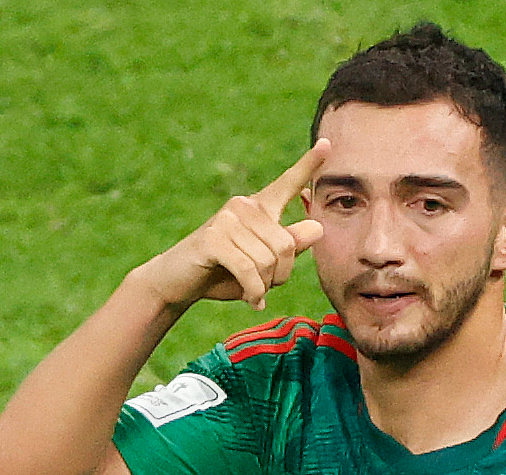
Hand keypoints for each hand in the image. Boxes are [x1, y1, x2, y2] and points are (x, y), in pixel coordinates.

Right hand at [133, 139, 327, 310]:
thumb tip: (318, 228)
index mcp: (259, 207)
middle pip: (286, 245)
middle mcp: (244, 206)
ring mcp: (227, 219)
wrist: (178, 283)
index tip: (327, 143)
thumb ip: (289, 246)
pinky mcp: (213, 238)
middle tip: (265, 286)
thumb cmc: (224, 273)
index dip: (309, 164)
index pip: (288, 183)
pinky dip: (253, 291)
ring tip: (252, 290)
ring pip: (268, 260)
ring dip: (264, 286)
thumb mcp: (264, 263)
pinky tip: (251, 301)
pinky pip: (248, 269)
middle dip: (281, 275)